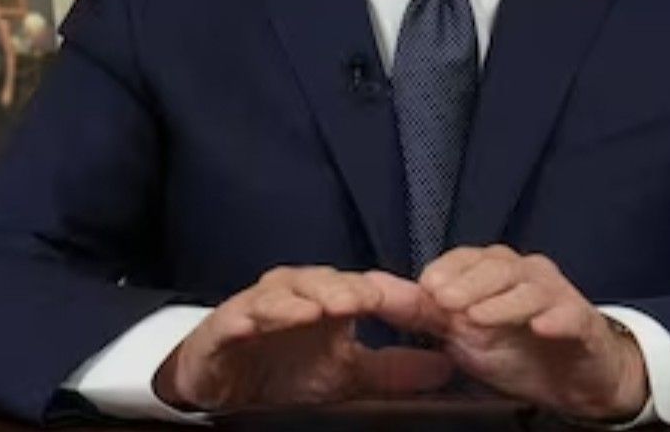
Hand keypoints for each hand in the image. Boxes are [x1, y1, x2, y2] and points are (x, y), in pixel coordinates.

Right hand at [154, 267, 452, 412]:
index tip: (423, 304)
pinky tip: (285, 315)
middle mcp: (296, 293)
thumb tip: (446, 367)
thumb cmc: (285, 374)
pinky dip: (265, 312)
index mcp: (328, 300)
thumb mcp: (347, 377)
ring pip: (287, 291)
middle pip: (327, 283)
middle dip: (349, 289)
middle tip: (370, 299)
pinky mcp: (227, 323)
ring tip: (332, 306)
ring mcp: (260, 305)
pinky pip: (246, 313)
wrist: (223, 386)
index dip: (391, 295)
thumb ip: (394, 371)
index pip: (364, 289)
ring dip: (310, 296)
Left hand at [415, 246, 647, 421]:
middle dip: (469, 283)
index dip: (447, 270)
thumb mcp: (463, 334)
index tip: (425, 288)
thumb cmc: (516, 349)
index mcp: (495, 272)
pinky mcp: (582, 323)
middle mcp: (527, 274)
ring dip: (503, 302)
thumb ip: (423, 312)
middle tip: (443, 301)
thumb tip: (374, 287)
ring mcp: (558, 296)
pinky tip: (541, 328)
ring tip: (479, 317)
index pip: (468, 259)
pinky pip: (571, 316)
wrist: (574, 379)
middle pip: (498, 268)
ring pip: (531, 289)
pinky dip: (556, 320)